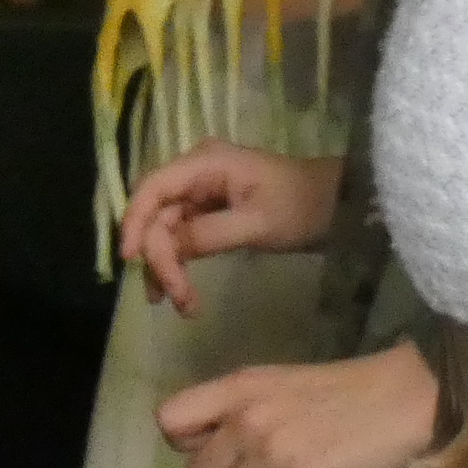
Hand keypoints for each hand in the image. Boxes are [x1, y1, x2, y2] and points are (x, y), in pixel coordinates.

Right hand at [119, 145, 344, 314]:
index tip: (131, 262)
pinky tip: (184, 295)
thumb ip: (206, 235)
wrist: (336, 206)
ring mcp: (199, 193)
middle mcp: (195, 172)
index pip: (152, 189)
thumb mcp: (255, 223)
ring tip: (183, 304)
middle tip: (174, 298)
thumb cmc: (300, 207)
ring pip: (163, 233)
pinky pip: (178, 239)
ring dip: (166, 269)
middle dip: (158, 258)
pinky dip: (177, 267)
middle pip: (154, 216)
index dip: (134, 223)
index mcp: (205, 163)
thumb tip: (165, 250)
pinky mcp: (205, 212)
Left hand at [156, 341, 440, 467]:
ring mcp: (273, 452)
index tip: (217, 448)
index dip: (187, 444)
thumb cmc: (346, 393)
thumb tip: (199, 449)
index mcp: (239, 388)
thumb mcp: (280, 385)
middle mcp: (248, 419)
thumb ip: (236, 410)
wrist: (410, 398)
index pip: (170, 421)